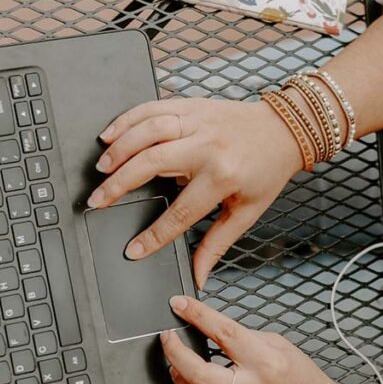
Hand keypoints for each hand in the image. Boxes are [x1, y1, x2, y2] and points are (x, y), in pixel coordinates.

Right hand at [88, 98, 301, 287]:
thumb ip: (216, 244)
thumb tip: (199, 277)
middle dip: (119, 184)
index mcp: (222, 177)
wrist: (284, 130)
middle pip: (151, 164)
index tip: (133, 249)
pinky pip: (152, 108)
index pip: (179, 213)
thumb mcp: (246, 212)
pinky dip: (127, 119)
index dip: (154, 235)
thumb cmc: (266, 172)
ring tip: (101, 168)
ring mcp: (198, 122)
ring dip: (119, 148)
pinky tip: (110, 133)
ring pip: (147, 130)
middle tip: (98, 201)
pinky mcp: (192, 106)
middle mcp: (207, 146)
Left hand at [159, 295, 351, 383]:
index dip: (196, 315)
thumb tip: (209, 329)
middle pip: (199, 372)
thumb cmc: (304, 382)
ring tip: (177, 371)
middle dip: (174, 351)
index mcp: (266, 362)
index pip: (223, 332)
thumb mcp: (281, 346)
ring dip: (178, 383)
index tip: (178, 305)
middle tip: (168, 340)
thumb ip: (246, 338)